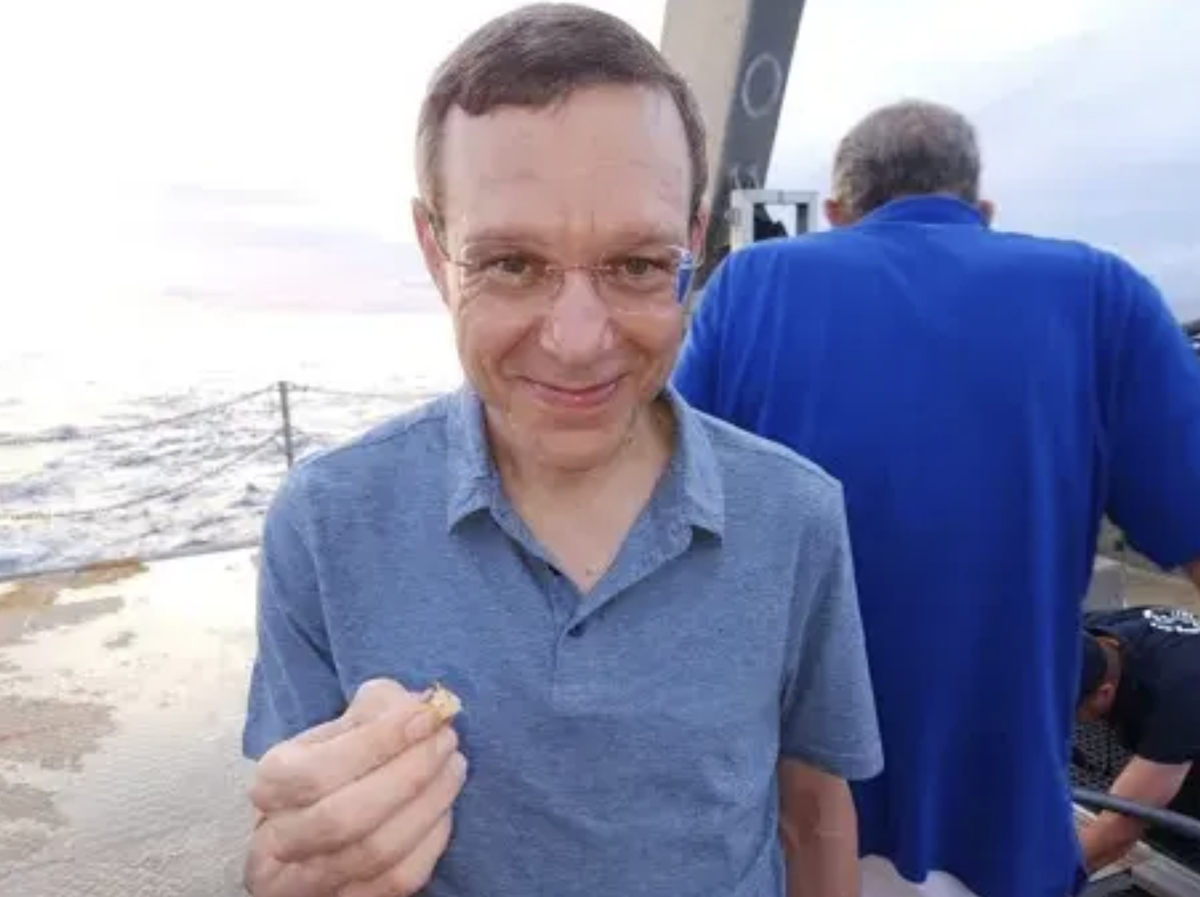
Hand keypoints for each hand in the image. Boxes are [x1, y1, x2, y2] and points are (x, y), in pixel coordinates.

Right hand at [245, 679, 467, 896]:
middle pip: (345, 817)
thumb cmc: (341, 765)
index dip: (379, 742)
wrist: (322, 823)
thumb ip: (377, 709)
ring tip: (453, 769)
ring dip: (427, 805)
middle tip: (447, 743)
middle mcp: (278, 839)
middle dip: (409, 775)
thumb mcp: (345, 727)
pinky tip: (443, 809)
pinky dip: (429, 841)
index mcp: (272, 782)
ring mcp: (308, 881)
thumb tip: (421, 706)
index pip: (319, 770)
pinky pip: (397, 880)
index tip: (426, 716)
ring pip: (374, 853)